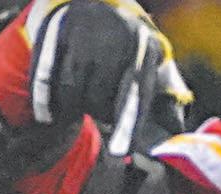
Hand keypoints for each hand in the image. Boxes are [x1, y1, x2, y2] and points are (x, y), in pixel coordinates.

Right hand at [0, 0, 190, 149]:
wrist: (99, 1)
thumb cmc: (132, 45)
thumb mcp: (156, 64)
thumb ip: (167, 98)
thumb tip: (176, 132)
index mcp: (144, 49)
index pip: (135, 95)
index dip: (128, 126)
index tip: (121, 152)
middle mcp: (113, 40)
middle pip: (99, 100)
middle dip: (100, 113)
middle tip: (102, 106)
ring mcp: (81, 35)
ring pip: (71, 93)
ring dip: (75, 106)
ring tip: (84, 98)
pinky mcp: (54, 34)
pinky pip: (45, 79)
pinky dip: (47, 100)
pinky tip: (49, 113)